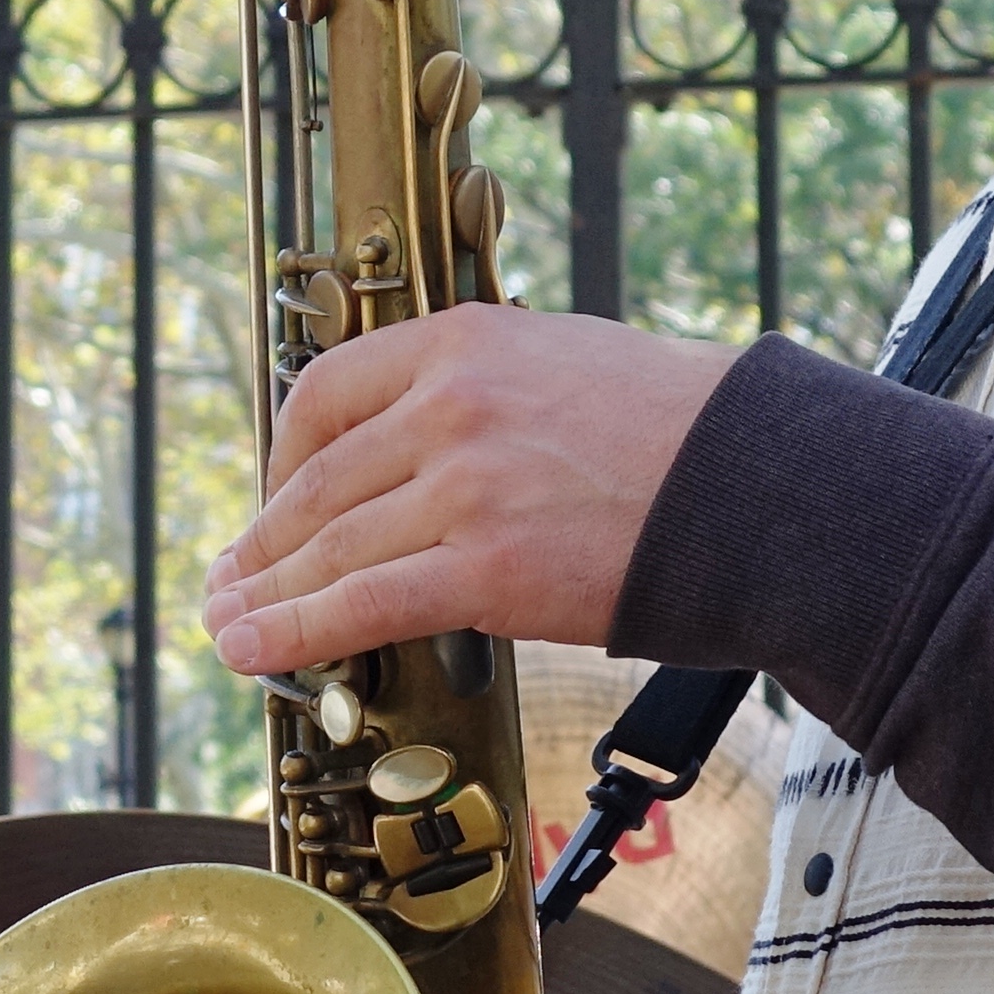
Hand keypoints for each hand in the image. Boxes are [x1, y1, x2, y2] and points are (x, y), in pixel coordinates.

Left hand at [200, 305, 738, 679]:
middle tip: (231, 578)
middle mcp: (450, 404)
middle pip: (319, 481)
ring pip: (330, 547)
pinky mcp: (488, 569)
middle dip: (263, 541)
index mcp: (465, 342)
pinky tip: (254, 651)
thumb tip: (424, 454)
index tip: (275, 498)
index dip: (282, 457)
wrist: (763, 486)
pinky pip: (363, 605)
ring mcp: (464, 487)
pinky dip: (295, 633)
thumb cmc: (686, 434)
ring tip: (230, 624)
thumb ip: (483, 395)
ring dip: (267, 595)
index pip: (327, 391)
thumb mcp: (567, 364)